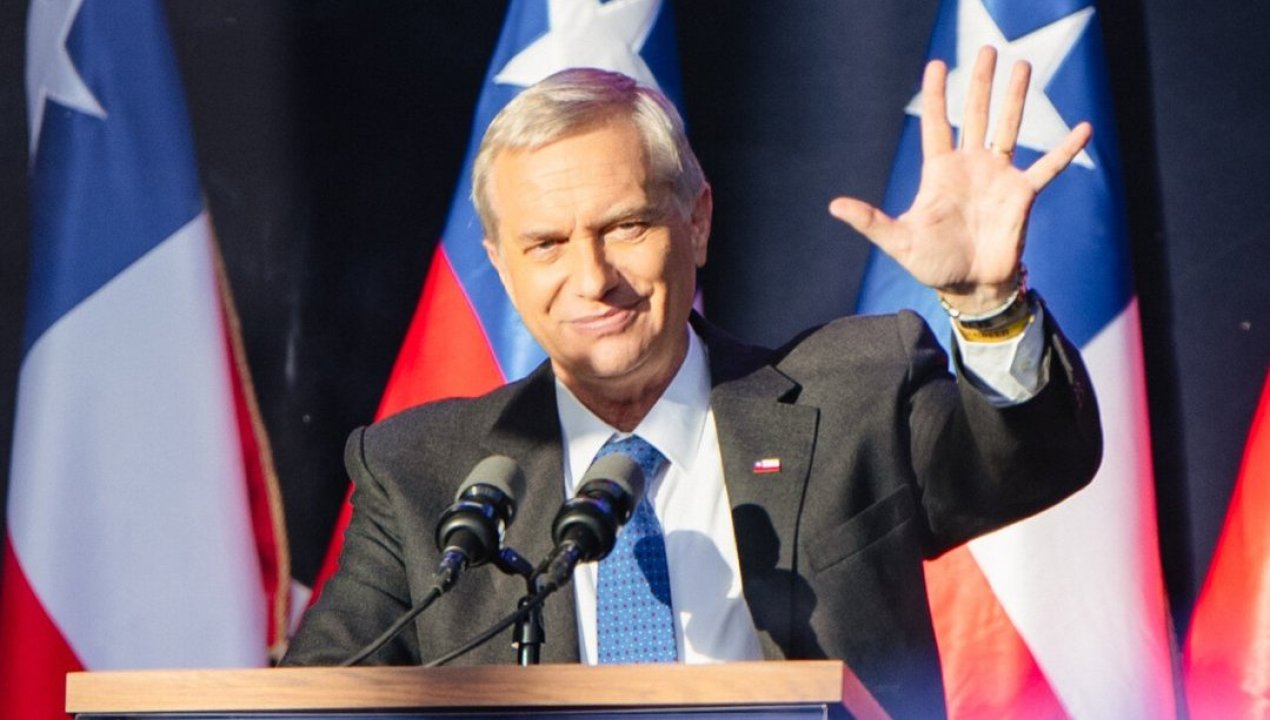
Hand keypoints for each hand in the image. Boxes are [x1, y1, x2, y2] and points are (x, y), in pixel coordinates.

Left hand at [829, 46, 1091, 313]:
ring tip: (1023, 66)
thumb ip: (871, 221)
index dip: (936, 95)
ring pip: (1008, 128)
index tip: (937, 64)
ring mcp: (998, 177)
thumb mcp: (898, 241)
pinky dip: (1066, 150)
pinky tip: (1084, 128)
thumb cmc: (932, 264)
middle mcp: (970, 167)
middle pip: (975, 115)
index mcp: (940, 173)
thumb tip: (834, 205)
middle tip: (988, 49)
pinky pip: (1048, 167)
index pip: (936, 124)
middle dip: (980, 83)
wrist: (970, 288)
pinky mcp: (1022, 194)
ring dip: (1015, 98)